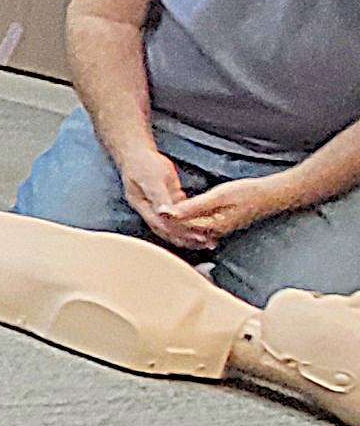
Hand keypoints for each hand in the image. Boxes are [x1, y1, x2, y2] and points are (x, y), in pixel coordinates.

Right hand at [117, 143, 205, 248]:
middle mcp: (149, 210)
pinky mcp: (166, 200)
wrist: (137, 153)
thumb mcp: (152, 178)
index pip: (162, 224)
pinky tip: (200, 227)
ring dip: (188, 233)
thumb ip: (159, 197)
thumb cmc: (143, 163)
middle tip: (206, 243)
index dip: (180, 232)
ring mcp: (157, 206)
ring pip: (173, 226)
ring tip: (206, 239)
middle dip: (186, 238)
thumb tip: (165, 214)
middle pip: (167, 230)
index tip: (197, 236)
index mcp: (143, 206)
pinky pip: (177, 216)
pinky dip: (189, 222)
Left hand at [165, 173, 299, 250]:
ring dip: (177, 223)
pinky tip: (181, 213)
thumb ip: (193, 206)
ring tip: (162, 212)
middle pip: (184, 231)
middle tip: (152, 211)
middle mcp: (214, 233)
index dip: (165, 218)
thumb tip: (170, 212)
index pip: (181, 227)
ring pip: (191, 230)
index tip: (151, 207)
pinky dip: (189, 221)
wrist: (274, 195)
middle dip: (168, 223)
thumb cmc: (249, 192)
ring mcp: (219, 230)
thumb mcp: (218, 196)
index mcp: (212, 227)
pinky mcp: (223, 224)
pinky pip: (200, 226)